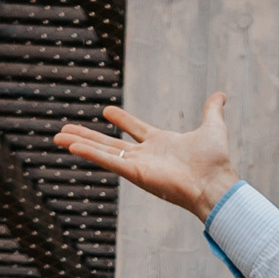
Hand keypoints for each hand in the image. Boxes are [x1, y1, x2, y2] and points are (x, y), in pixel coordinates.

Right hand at [53, 90, 234, 222]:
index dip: (122, 120)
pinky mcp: (135, 174)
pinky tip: (72, 147)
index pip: (135, 129)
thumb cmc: (215, 162)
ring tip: (57, 137)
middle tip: (64, 130)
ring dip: (79, 144)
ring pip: (102, 152)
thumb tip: (221, 95)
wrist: (215, 183)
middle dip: (86, 136)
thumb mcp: (213, 127)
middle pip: (109, 143)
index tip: (106, 111)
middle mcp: (146, 156)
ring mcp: (138, 165)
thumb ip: (212, 111)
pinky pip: (108, 162)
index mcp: (160, 144)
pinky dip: (90, 154)